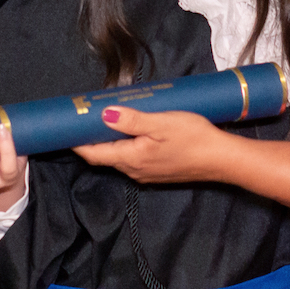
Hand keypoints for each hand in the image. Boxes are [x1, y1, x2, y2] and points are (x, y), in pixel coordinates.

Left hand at [72, 107, 233, 185]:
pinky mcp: (158, 171)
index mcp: (131, 159)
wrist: (223, 159)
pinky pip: (133, 158)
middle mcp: (135, 171)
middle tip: (84, 117)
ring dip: (110, 141)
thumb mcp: (162, 123)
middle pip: (104, 156)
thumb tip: (103, 115)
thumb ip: (132, 119)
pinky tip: (132, 131)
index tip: (66, 126)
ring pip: (119, 157)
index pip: (94, 154)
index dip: (77, 141)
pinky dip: (125, 145)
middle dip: (92, 139)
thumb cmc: (194, 138)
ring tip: (106, 119)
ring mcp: (147, 173)